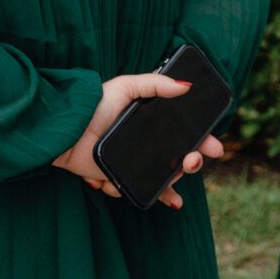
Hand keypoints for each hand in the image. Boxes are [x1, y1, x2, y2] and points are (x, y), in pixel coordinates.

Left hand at [53, 73, 225, 208]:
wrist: (64, 134)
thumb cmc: (92, 107)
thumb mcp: (125, 86)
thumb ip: (156, 84)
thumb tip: (187, 85)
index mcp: (153, 122)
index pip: (186, 133)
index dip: (203, 141)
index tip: (214, 148)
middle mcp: (146, 144)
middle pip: (179, 158)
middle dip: (191, 163)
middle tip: (190, 162)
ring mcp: (134, 163)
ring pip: (162, 178)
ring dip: (170, 184)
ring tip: (171, 182)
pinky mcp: (118, 179)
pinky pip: (136, 191)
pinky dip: (141, 194)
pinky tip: (146, 195)